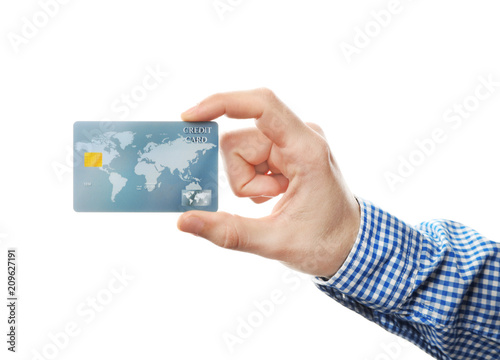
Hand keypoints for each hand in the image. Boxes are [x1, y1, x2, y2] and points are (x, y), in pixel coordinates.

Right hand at [177, 88, 359, 277]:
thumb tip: (184, 221)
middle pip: (238, 139)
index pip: (262, 105)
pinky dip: (251, 179)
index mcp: (306, 149)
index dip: (223, 103)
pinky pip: (248, 155)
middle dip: (239, 177)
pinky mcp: (286, 148)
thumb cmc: (324, 242)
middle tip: (264, 201)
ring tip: (272, 200)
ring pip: (239, 149)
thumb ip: (228, 231)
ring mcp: (292, 140)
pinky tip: (273, 194)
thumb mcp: (275, 242)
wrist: (350, 243)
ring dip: (246, 181)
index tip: (190, 117)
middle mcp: (300, 135)